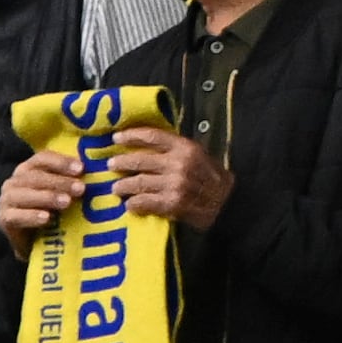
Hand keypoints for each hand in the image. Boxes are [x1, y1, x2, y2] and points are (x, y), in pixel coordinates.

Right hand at [0, 148, 87, 239]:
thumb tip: (98, 173)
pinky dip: (31, 216)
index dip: (61, 162)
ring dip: (47, 197)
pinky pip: (15, 216)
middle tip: (80, 188)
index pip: (42, 158)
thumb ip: (72, 183)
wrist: (36, 245)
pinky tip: (46, 218)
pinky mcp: (3, 219)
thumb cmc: (53, 215)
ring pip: (24, 194)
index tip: (81, 169)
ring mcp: (6, 200)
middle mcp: (14, 181)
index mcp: (29, 169)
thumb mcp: (63, 196)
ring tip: (67, 202)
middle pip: (35, 176)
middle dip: (59, 181)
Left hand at [103, 126, 230, 225]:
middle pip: (140, 160)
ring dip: (123, 186)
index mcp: (185, 148)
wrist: (230, 206)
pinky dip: (134, 204)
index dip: (132, 136)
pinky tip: (130, 205)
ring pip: (139, 183)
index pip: (152, 136)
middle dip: (121, 163)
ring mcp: (175, 185)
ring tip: (116, 188)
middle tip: (111, 165)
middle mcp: (178, 164)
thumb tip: (148, 147)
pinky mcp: (173, 204)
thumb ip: (177, 150)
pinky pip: (145, 202)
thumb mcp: (200, 157)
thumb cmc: (214, 180)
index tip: (117, 138)